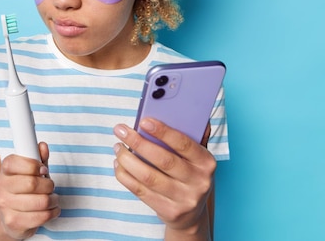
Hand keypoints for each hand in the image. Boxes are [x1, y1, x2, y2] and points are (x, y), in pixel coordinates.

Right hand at [0, 142, 59, 238]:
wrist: (10, 217)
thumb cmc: (24, 190)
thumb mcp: (31, 172)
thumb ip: (39, 158)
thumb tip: (43, 146)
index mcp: (4, 170)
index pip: (15, 163)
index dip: (34, 165)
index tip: (43, 170)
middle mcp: (1, 186)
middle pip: (31, 183)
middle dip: (48, 185)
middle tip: (51, 186)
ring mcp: (5, 205)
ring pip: (40, 201)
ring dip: (53, 200)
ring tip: (53, 199)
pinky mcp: (13, 222)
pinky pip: (41, 217)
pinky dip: (52, 213)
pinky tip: (51, 210)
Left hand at [113, 119, 215, 233]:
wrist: (192, 213)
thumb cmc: (189, 174)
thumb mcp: (196, 157)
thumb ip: (190, 136)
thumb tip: (180, 111)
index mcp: (206, 162)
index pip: (184, 144)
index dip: (163, 132)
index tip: (143, 121)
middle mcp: (198, 181)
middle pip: (163, 160)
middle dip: (138, 143)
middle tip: (121, 130)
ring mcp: (184, 199)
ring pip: (148, 177)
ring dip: (127, 160)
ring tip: (118, 147)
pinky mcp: (169, 212)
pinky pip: (140, 191)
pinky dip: (125, 176)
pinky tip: (118, 165)